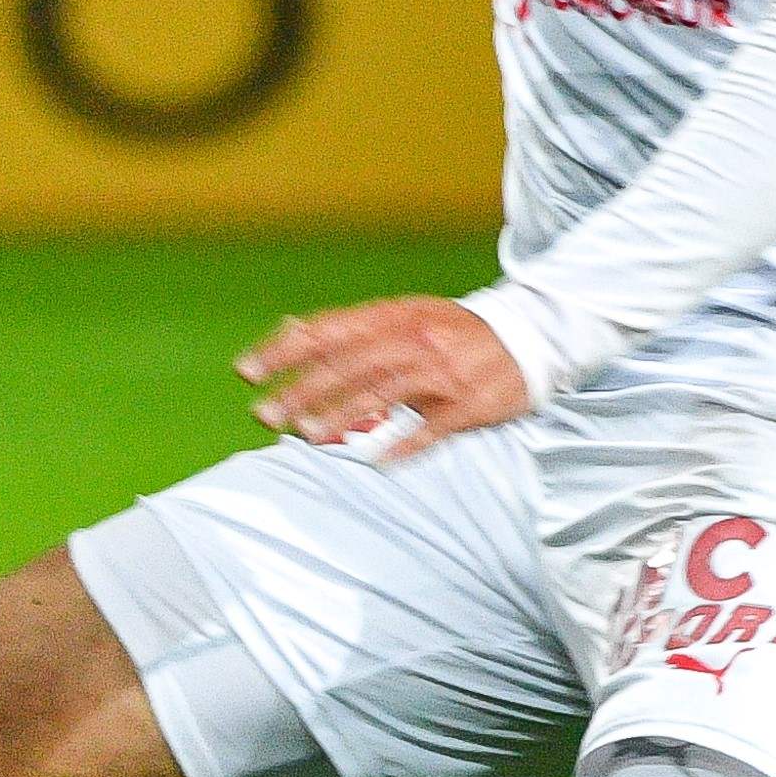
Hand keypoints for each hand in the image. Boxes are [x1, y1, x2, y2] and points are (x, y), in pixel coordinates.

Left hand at [241, 296, 529, 454]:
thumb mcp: (401, 315)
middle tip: (264, 415)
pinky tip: (377, 461)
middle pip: (349, 364)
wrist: (530, 334)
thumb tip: (288, 329)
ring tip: (307, 437)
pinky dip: (408, 442)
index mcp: (392, 317)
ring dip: (345, 415)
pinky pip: (436, 426)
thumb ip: (348, 327)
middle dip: (303, 390)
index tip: (245, 372)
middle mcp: (413, 340)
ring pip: (386, 392)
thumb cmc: (450, 331)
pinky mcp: (471, 403)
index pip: (328, 331)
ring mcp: (443, 372)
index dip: (284, 351)